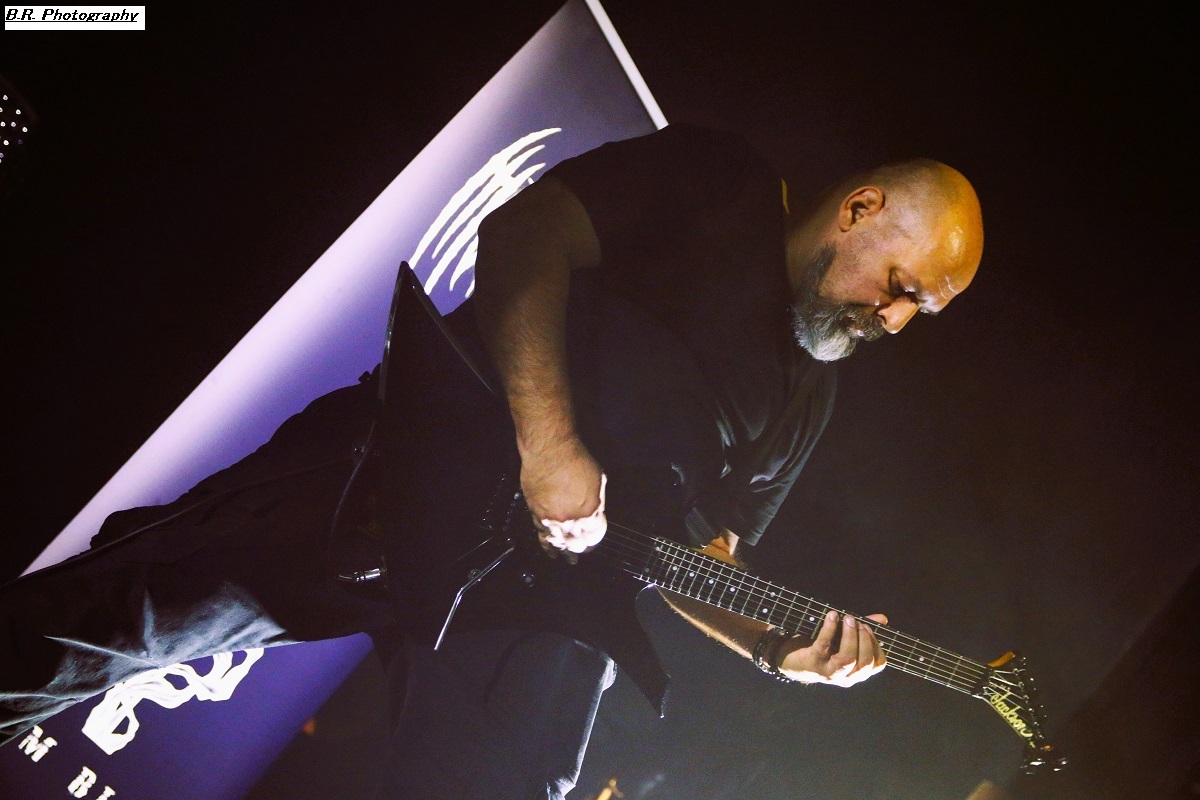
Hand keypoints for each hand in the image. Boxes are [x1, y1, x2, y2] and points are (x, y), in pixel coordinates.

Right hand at [519, 438, 606, 560]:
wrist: (549, 451)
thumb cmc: (576, 460)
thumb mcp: (598, 480)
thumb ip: (596, 502)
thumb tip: (594, 514)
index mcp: (589, 513)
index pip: (594, 536)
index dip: (595, 539)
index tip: (594, 540)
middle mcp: (570, 520)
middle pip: (576, 544)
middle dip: (580, 549)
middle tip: (581, 554)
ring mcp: (551, 519)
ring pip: (559, 543)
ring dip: (564, 553)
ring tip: (568, 561)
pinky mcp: (535, 514)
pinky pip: (542, 536)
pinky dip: (547, 546)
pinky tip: (551, 553)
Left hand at [777, 610, 887, 686]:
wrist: (790, 659)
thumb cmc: (822, 649)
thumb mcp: (843, 640)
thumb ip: (863, 630)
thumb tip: (883, 619)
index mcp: (856, 672)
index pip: (877, 664)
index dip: (876, 644)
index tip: (868, 627)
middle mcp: (845, 677)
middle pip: (865, 662)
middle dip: (865, 639)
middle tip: (857, 621)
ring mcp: (829, 672)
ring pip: (848, 659)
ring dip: (851, 636)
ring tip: (848, 618)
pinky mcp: (813, 662)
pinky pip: (824, 645)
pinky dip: (830, 628)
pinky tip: (832, 615)